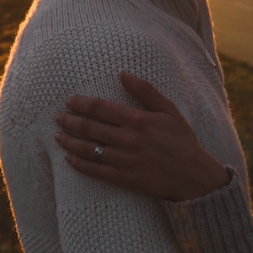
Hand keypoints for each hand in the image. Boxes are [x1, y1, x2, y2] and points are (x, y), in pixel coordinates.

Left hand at [55, 71, 230, 201]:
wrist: (194, 175)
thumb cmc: (182, 140)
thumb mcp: (168, 110)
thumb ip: (145, 91)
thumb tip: (123, 74)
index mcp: (137, 120)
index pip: (101, 108)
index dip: (82, 104)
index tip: (69, 101)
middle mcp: (128, 139)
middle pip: (90, 128)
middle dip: (70, 121)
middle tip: (58, 117)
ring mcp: (125, 160)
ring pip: (89, 149)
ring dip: (70, 142)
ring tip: (58, 136)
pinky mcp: (125, 179)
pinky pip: (96, 171)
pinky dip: (80, 165)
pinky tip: (69, 159)